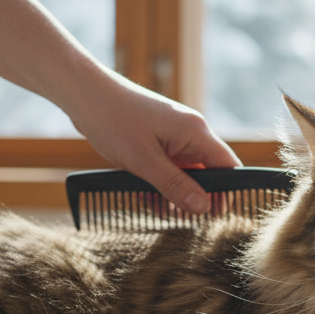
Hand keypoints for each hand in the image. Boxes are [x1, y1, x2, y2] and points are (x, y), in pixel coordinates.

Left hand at [64, 76, 240, 214]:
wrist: (86, 95)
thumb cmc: (113, 121)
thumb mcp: (143, 161)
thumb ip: (175, 186)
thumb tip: (204, 208)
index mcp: (195, 132)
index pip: (228, 167)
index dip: (226, 193)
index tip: (213, 217)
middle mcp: (190, 132)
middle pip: (208, 172)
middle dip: (195, 197)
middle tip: (178, 219)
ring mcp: (174, 135)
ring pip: (186, 173)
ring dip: (173, 193)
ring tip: (155, 208)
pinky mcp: (159, 139)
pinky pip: (169, 167)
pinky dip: (160, 182)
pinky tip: (143, 194)